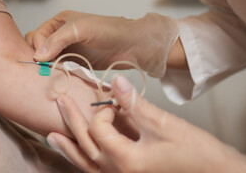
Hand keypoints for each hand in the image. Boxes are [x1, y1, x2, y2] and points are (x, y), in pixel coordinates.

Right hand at [26, 10, 178, 76]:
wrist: (131, 46)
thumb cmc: (109, 31)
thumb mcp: (80, 29)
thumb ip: (57, 40)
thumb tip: (38, 55)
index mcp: (60, 21)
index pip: (37, 35)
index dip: (37, 47)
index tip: (42, 59)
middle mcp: (61, 35)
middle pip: (38, 46)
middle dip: (38, 56)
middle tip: (44, 67)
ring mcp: (68, 49)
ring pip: (47, 59)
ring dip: (47, 66)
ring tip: (51, 72)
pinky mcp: (75, 62)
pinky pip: (58, 67)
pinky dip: (55, 72)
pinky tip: (59, 76)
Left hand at [47, 75, 245, 172]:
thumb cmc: (194, 153)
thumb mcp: (163, 125)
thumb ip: (135, 104)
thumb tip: (117, 81)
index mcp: (125, 160)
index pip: (99, 130)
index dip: (103, 111)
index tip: (115, 101)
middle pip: (85, 145)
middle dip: (71, 121)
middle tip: (59, 102)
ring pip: (86, 163)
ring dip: (69, 147)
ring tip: (51, 137)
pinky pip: (97, 170)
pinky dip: (83, 159)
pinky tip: (77, 154)